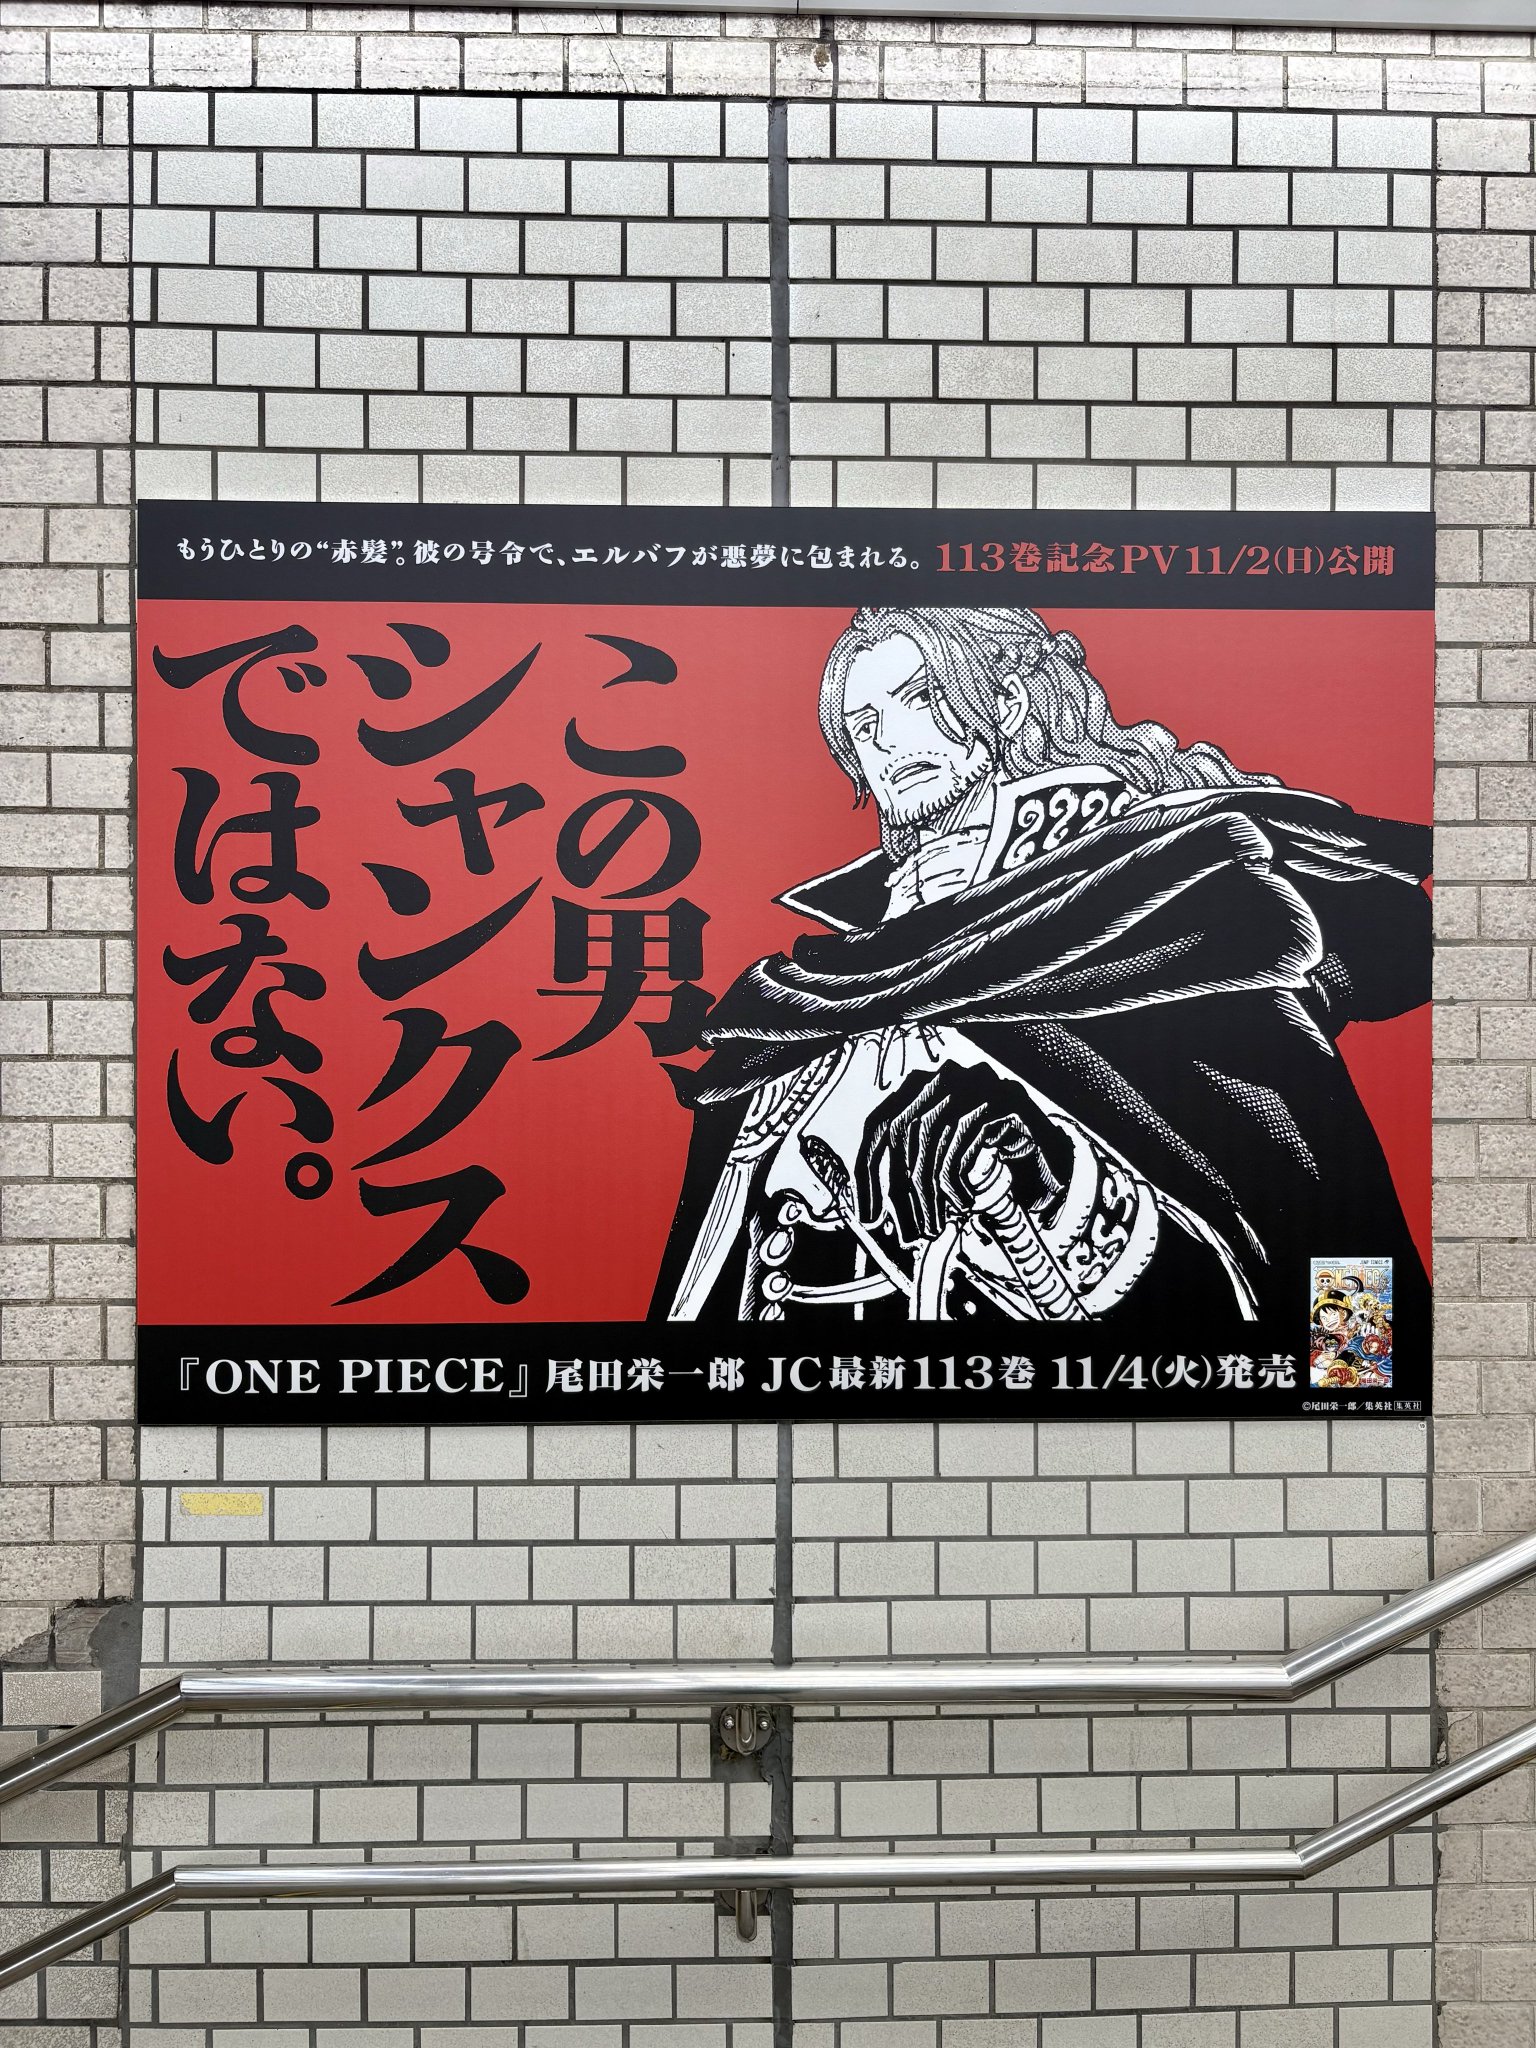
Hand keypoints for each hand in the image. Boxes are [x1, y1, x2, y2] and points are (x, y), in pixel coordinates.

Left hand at [855, 1060, 1066, 1245]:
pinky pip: (963, 1141)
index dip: (867, 1172)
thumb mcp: (941, 1161)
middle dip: (902, 1191)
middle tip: (910, 1231)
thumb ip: (909, 1172)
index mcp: (919, 1088)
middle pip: (903, 1134)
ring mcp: (974, 1083)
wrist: (1048, 1152)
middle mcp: (943, 1077)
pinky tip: (965, 1203)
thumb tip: (878, 1209)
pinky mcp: (1001, 1098)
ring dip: (930, 1195)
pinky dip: (958, 1181)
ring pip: (932, 1140)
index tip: (868, 1214)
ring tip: (936, 1226)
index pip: (880, 1124)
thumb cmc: (986, 1159)